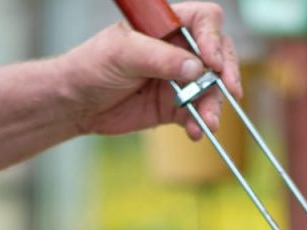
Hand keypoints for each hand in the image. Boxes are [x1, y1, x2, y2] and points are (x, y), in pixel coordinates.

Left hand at [59, 2, 241, 140]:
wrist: (77, 104)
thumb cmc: (91, 66)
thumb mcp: (122, 54)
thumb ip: (159, 58)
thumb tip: (196, 67)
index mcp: (166, 26)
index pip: (204, 20)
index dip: (213, 38)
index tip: (211, 61)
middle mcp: (178, 50)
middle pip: (218, 54)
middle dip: (226, 73)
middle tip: (230, 90)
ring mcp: (180, 79)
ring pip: (212, 89)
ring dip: (213, 105)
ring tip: (208, 122)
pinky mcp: (177, 106)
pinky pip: (198, 114)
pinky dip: (200, 124)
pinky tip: (194, 132)